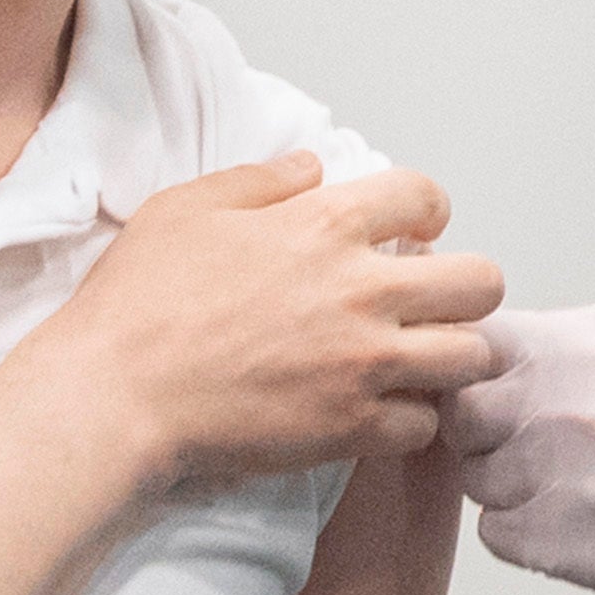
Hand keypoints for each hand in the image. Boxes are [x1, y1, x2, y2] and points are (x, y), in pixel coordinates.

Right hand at [44, 155, 505, 491]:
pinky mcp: (352, 428)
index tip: (409, 231)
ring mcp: (364, 364)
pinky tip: (379, 410)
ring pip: (472, 356)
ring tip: (417, 359)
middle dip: (463, 287)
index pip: (427, 196)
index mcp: (326, 225)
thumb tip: (310, 167)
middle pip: (480, 281)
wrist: (114, 394)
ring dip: (450, 355)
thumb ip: (261, 182)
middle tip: (429, 300)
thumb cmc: (139, 300)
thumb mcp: (188, 208)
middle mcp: (362, 291)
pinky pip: (426, 426)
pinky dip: (410, 420)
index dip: (425, 211)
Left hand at [445, 310, 594, 594]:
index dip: (478, 374)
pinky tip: (588, 523)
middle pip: (461, 418)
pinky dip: (531, 535)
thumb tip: (479, 367)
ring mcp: (557, 476)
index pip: (472, 348)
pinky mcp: (562, 543)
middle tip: (541, 448)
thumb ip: (558, 356)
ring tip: (584, 486)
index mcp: (576, 347)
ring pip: (479, 481)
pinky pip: (499, 536)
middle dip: (489, 433)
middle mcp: (557, 405)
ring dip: (515, 487)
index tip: (497, 392)